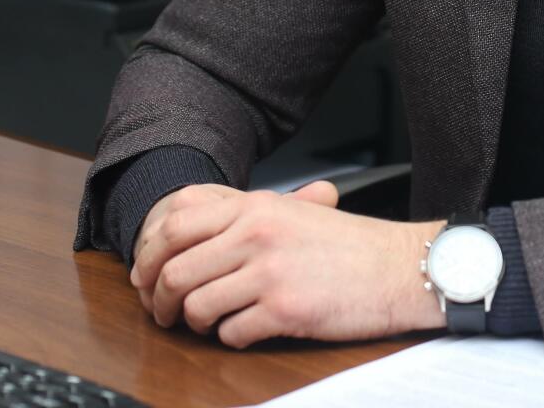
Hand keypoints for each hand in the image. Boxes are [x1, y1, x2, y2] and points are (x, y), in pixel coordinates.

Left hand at [128, 179, 448, 347]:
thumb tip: (187, 233)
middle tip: (162, 313)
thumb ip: (243, 216)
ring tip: (210, 323)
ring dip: (194, 322)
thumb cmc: (349, 245)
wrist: (398, 267)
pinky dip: (231, 338)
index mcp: (255, 206)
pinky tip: (246, 330)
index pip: (175, 222)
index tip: (146, 274)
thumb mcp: (292, 212)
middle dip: (159, 298)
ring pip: (196, 305)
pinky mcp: (284, 310)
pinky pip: (231, 333)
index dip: (149, 253)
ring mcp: (269, 272)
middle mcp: (257, 234)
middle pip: (175, 269)